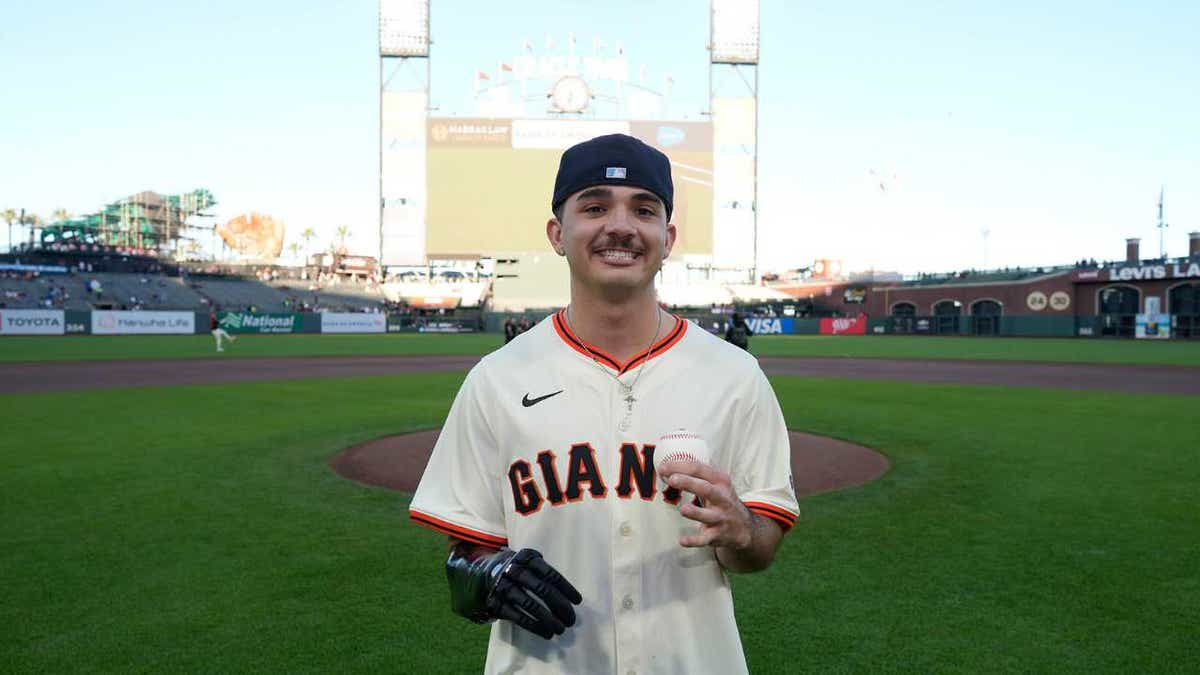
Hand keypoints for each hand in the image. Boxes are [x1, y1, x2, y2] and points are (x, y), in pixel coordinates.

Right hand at [446, 545, 582, 639]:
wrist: (480, 571)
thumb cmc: (515, 569)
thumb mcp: (527, 561)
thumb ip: (544, 571)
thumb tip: (569, 596)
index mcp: (526, 557)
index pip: (550, 574)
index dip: (566, 588)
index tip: (577, 601)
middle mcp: (513, 569)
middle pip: (542, 589)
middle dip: (560, 606)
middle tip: (571, 619)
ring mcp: (503, 586)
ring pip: (530, 604)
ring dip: (548, 619)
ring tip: (560, 629)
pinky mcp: (495, 602)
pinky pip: (517, 616)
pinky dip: (534, 626)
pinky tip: (546, 632)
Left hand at [659, 460, 753, 549]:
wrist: (744, 527)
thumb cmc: (721, 500)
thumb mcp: (717, 483)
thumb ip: (697, 474)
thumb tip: (668, 465)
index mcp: (720, 481)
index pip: (700, 470)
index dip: (680, 467)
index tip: (663, 468)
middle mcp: (722, 498)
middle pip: (706, 489)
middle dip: (689, 483)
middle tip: (672, 479)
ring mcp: (720, 517)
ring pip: (708, 515)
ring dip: (696, 512)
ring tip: (684, 509)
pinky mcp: (717, 535)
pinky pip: (705, 539)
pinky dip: (694, 540)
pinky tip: (682, 541)